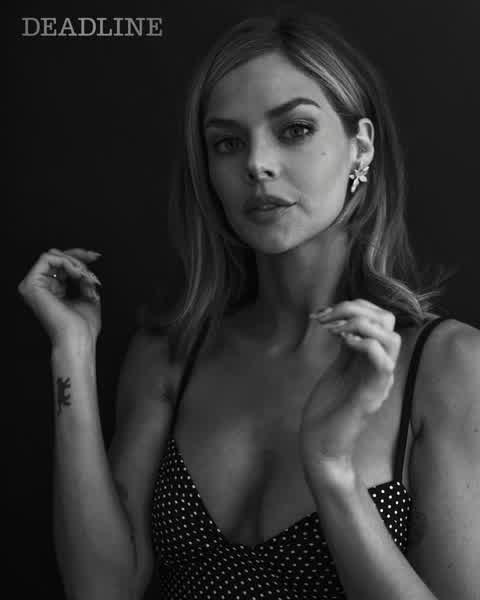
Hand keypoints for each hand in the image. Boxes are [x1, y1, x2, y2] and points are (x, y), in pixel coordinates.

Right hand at [18, 248, 101, 347]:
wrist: (79, 338)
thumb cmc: (84, 325)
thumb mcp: (89, 295)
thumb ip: (84, 279)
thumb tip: (85, 266)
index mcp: (53, 291)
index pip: (62, 265)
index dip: (79, 257)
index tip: (96, 256)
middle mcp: (41, 287)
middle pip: (57, 256)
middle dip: (78, 257)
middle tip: (92, 262)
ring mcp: (34, 285)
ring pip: (54, 255)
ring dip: (74, 261)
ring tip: (85, 274)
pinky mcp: (32, 284)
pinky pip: (48, 259)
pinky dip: (66, 262)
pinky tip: (77, 273)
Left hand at [299, 299, 401, 483]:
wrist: (320, 444)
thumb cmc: (326, 408)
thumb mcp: (337, 368)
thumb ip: (346, 346)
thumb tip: (342, 319)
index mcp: (373, 358)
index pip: (380, 317)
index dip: (353, 306)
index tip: (322, 314)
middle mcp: (382, 367)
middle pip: (388, 321)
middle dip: (354, 309)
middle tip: (324, 321)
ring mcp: (379, 382)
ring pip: (391, 338)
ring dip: (359, 324)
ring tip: (332, 331)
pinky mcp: (371, 396)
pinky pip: (382, 363)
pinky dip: (364, 344)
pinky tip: (341, 343)